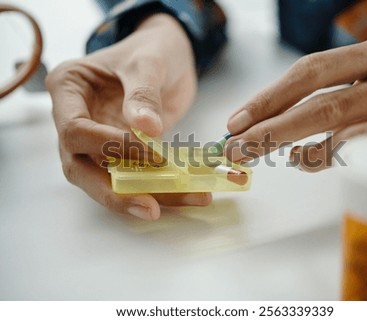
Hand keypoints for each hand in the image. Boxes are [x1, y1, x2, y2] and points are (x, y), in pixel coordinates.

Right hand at [47, 14, 210, 220]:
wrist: (169, 54)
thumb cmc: (151, 48)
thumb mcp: (148, 62)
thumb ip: (143, 94)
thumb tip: (146, 131)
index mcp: (69, 90)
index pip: (76, 130)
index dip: (109, 146)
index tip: (151, 153)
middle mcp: (76, 119)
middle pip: (81, 168)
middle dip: (115, 192)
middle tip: (150, 208)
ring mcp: (98, 139)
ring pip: (110, 179)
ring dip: (147, 193)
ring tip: (187, 199)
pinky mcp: (122, 152)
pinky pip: (136, 176)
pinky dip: (162, 187)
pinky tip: (189, 193)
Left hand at [224, 35, 366, 170]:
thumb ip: (332, 100)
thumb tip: (269, 126)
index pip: (314, 70)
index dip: (270, 97)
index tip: (237, 121)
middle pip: (324, 101)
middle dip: (272, 127)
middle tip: (237, 149)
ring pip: (344, 128)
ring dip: (295, 147)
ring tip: (269, 157)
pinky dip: (332, 160)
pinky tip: (307, 163)